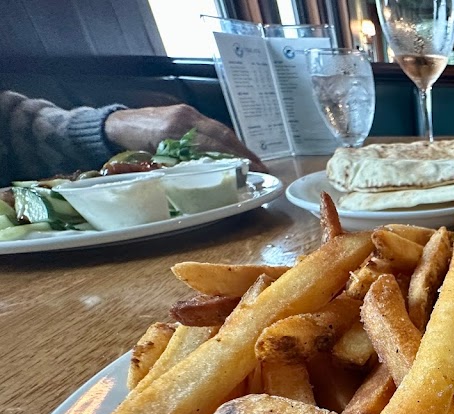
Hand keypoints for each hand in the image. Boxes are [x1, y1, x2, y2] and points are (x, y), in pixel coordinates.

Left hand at [103, 104, 267, 172]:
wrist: (112, 124)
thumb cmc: (127, 146)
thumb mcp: (149, 160)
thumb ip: (174, 167)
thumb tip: (201, 179)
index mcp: (173, 130)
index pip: (211, 145)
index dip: (234, 158)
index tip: (251, 171)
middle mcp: (183, 118)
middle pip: (221, 135)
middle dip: (244, 153)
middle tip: (261, 169)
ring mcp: (186, 113)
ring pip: (219, 130)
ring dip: (238, 147)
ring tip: (254, 162)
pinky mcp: (185, 112)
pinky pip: (211, 126)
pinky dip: (226, 140)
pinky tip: (234, 151)